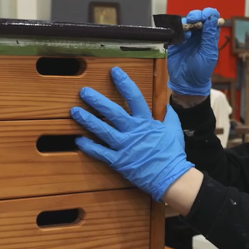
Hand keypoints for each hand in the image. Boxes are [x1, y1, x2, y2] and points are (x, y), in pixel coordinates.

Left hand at [71, 67, 193, 201]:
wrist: (170, 177)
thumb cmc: (172, 153)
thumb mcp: (174, 129)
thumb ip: (167, 115)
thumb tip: (165, 103)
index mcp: (146, 122)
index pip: (134, 98)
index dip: (124, 83)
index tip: (114, 71)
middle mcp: (133, 131)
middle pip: (112, 112)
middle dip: (97, 101)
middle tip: (83, 92)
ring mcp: (124, 146)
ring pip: (102, 130)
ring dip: (87, 120)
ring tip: (75, 112)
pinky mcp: (119, 161)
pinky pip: (100, 153)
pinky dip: (89, 146)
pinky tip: (79, 140)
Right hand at [167, 7, 220, 96]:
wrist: (186, 83)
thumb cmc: (201, 70)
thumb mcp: (208, 53)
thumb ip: (210, 36)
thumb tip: (212, 19)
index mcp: (210, 36)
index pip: (212, 18)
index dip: (209, 14)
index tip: (205, 16)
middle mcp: (199, 34)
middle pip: (199, 16)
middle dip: (197, 15)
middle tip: (194, 20)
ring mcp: (187, 36)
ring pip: (187, 21)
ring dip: (187, 21)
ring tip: (187, 31)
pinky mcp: (176, 41)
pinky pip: (176, 30)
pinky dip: (178, 29)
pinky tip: (181, 37)